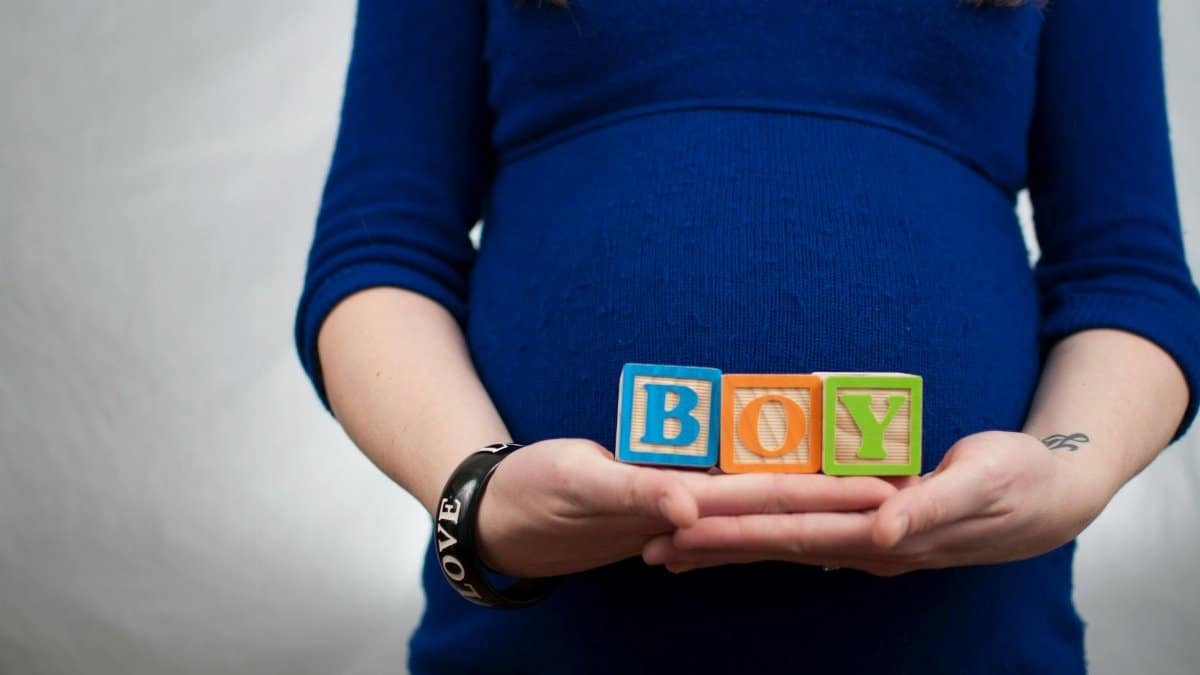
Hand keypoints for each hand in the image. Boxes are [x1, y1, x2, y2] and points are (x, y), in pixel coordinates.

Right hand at [477, 439, 895, 577]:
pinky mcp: (661, 492)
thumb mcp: (580, 486)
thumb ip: (637, 492)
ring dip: (810, 490)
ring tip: (864, 481)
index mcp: (681, 506)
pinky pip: (723, 488)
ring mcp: (678, 502)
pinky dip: (762, 488)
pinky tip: (789, 486)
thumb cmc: (533, 495)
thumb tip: (693, 508)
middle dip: (839, 491)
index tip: (887, 492)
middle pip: (780, 498)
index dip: (829, 494)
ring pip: (759, 495)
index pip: (772, 498)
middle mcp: (690, 508)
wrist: (498, 514)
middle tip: (905, 479)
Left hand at [642, 431, 1109, 575]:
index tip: (682, 532)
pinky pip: (804, 536)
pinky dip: (763, 538)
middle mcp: (864, 545)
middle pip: (772, 546)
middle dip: (710, 548)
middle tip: (650, 549)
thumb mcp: (981, 483)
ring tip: (673, 553)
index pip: (791, 533)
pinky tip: (735, 543)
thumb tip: (881, 533)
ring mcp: (865, 542)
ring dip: (727, 550)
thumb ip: (930, 506)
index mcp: (882, 533)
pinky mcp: (869, 530)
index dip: (735, 533)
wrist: (1048, 497)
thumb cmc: (1015, 480)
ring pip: (781, 547)